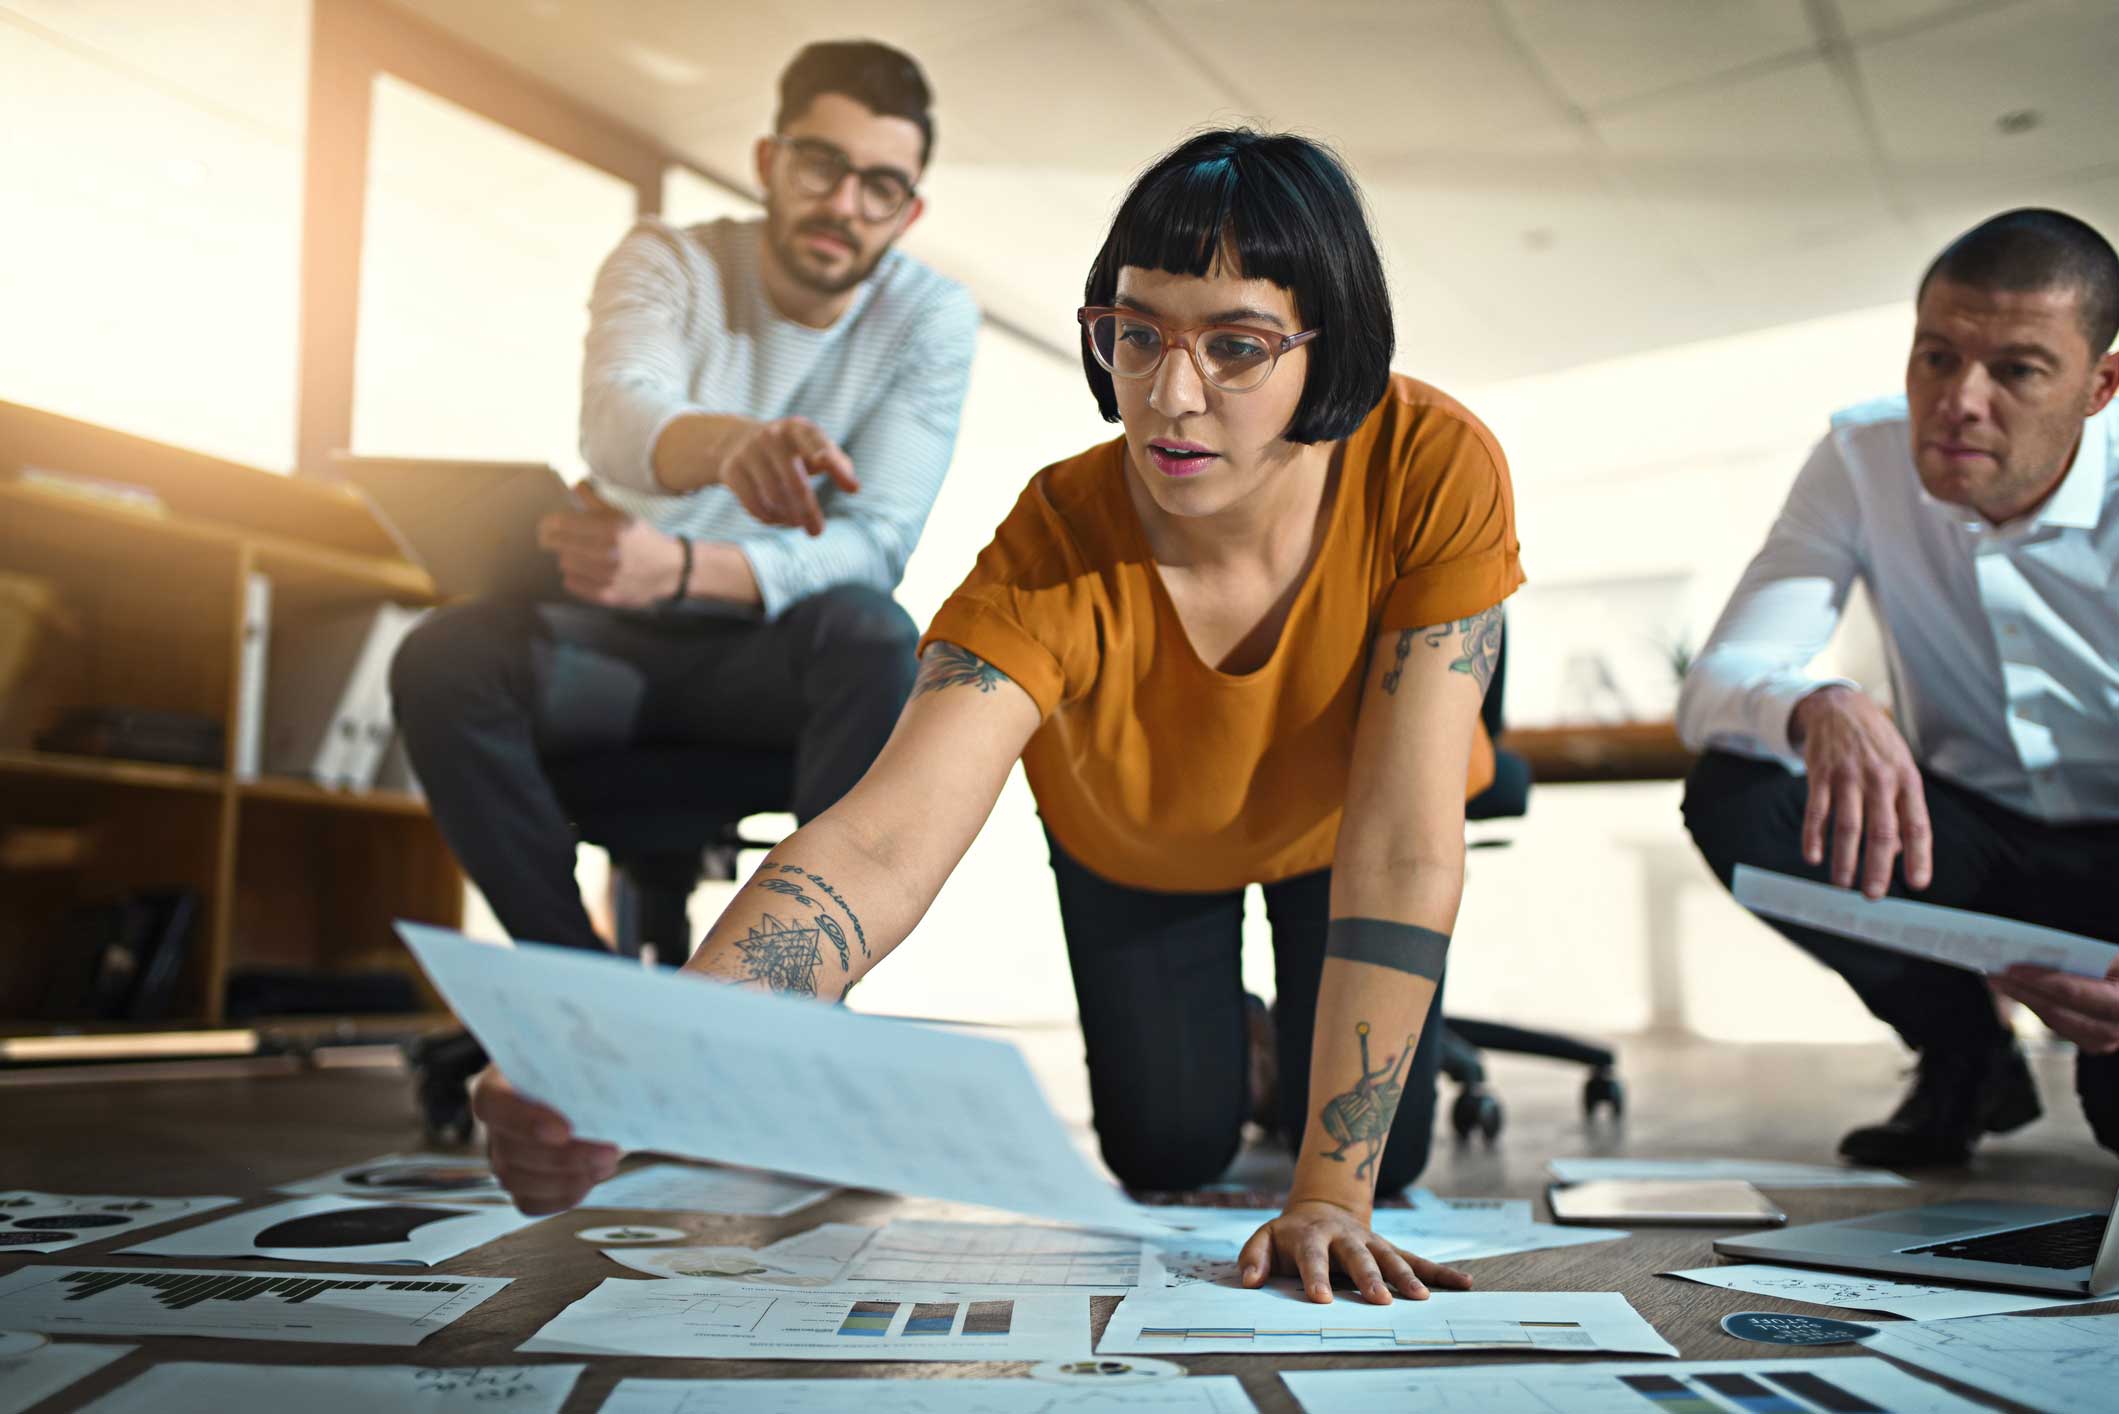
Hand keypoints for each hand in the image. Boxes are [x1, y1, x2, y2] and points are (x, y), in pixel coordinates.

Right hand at [471, 1067, 620, 1213]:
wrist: (582, 1085)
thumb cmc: (574, 1067)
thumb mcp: (576, 1053)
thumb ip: (584, 1063)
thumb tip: (615, 1081)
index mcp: (497, 1082)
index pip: (492, 1103)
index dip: (524, 1121)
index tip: (564, 1131)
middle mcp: (496, 1122)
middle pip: (512, 1150)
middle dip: (564, 1158)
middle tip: (607, 1151)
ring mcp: (503, 1155)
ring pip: (519, 1180)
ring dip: (567, 1179)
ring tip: (605, 1163)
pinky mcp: (520, 1182)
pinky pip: (530, 1202)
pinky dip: (562, 1196)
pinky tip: (589, 1179)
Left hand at [537, 485, 684, 606]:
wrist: (670, 570)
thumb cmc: (643, 539)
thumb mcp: (622, 516)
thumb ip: (595, 501)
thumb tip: (574, 484)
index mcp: (610, 529)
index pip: (561, 523)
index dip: (548, 523)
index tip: (546, 524)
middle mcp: (607, 553)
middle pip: (558, 544)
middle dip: (551, 539)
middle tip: (550, 538)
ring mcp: (607, 576)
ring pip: (564, 563)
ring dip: (567, 557)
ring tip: (578, 554)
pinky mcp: (606, 594)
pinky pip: (571, 583)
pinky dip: (574, 576)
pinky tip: (584, 571)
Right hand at [716, 417, 858, 535]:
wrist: (735, 441)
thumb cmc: (788, 450)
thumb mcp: (812, 447)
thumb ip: (837, 463)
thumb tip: (854, 488)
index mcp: (798, 428)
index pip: (820, 447)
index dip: (835, 467)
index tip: (852, 489)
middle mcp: (772, 436)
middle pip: (797, 483)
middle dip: (809, 511)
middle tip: (817, 531)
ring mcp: (749, 451)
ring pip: (774, 496)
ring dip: (789, 516)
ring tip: (798, 524)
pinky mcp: (732, 469)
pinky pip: (754, 502)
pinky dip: (768, 517)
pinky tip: (778, 520)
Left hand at [1236, 1198, 1472, 1305]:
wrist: (1321, 1209)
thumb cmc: (1291, 1235)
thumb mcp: (1265, 1238)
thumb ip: (1254, 1257)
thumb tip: (1249, 1281)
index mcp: (1312, 1236)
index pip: (1313, 1257)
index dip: (1316, 1276)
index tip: (1321, 1299)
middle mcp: (1345, 1237)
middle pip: (1358, 1257)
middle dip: (1369, 1278)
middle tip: (1379, 1300)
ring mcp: (1371, 1242)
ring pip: (1391, 1258)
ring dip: (1407, 1277)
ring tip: (1421, 1299)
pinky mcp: (1389, 1249)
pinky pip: (1418, 1260)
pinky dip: (1441, 1272)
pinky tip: (1464, 1283)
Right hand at [1791, 685, 1933, 898]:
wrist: (1840, 706)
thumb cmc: (1876, 745)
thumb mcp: (1899, 769)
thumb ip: (1899, 809)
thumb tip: (1895, 852)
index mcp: (1906, 780)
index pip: (1916, 825)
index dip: (1918, 856)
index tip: (1918, 884)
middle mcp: (1880, 779)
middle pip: (1881, 832)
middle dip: (1877, 868)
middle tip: (1873, 895)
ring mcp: (1848, 776)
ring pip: (1847, 826)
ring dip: (1844, 859)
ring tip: (1842, 884)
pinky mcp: (1820, 775)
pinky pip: (1816, 811)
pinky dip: (1813, 837)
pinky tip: (1813, 857)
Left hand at [1992, 959, 2118, 1054]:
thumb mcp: (2115, 960)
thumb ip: (2095, 958)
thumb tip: (2047, 948)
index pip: (2075, 992)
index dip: (2040, 980)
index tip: (2011, 968)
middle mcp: (2116, 1027)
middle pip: (2059, 1010)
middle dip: (2022, 991)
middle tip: (1992, 973)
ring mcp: (2107, 1039)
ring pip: (2055, 1020)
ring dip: (2024, 999)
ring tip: (1997, 979)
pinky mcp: (2095, 1041)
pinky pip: (2059, 1024)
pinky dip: (2037, 1006)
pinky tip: (2017, 990)